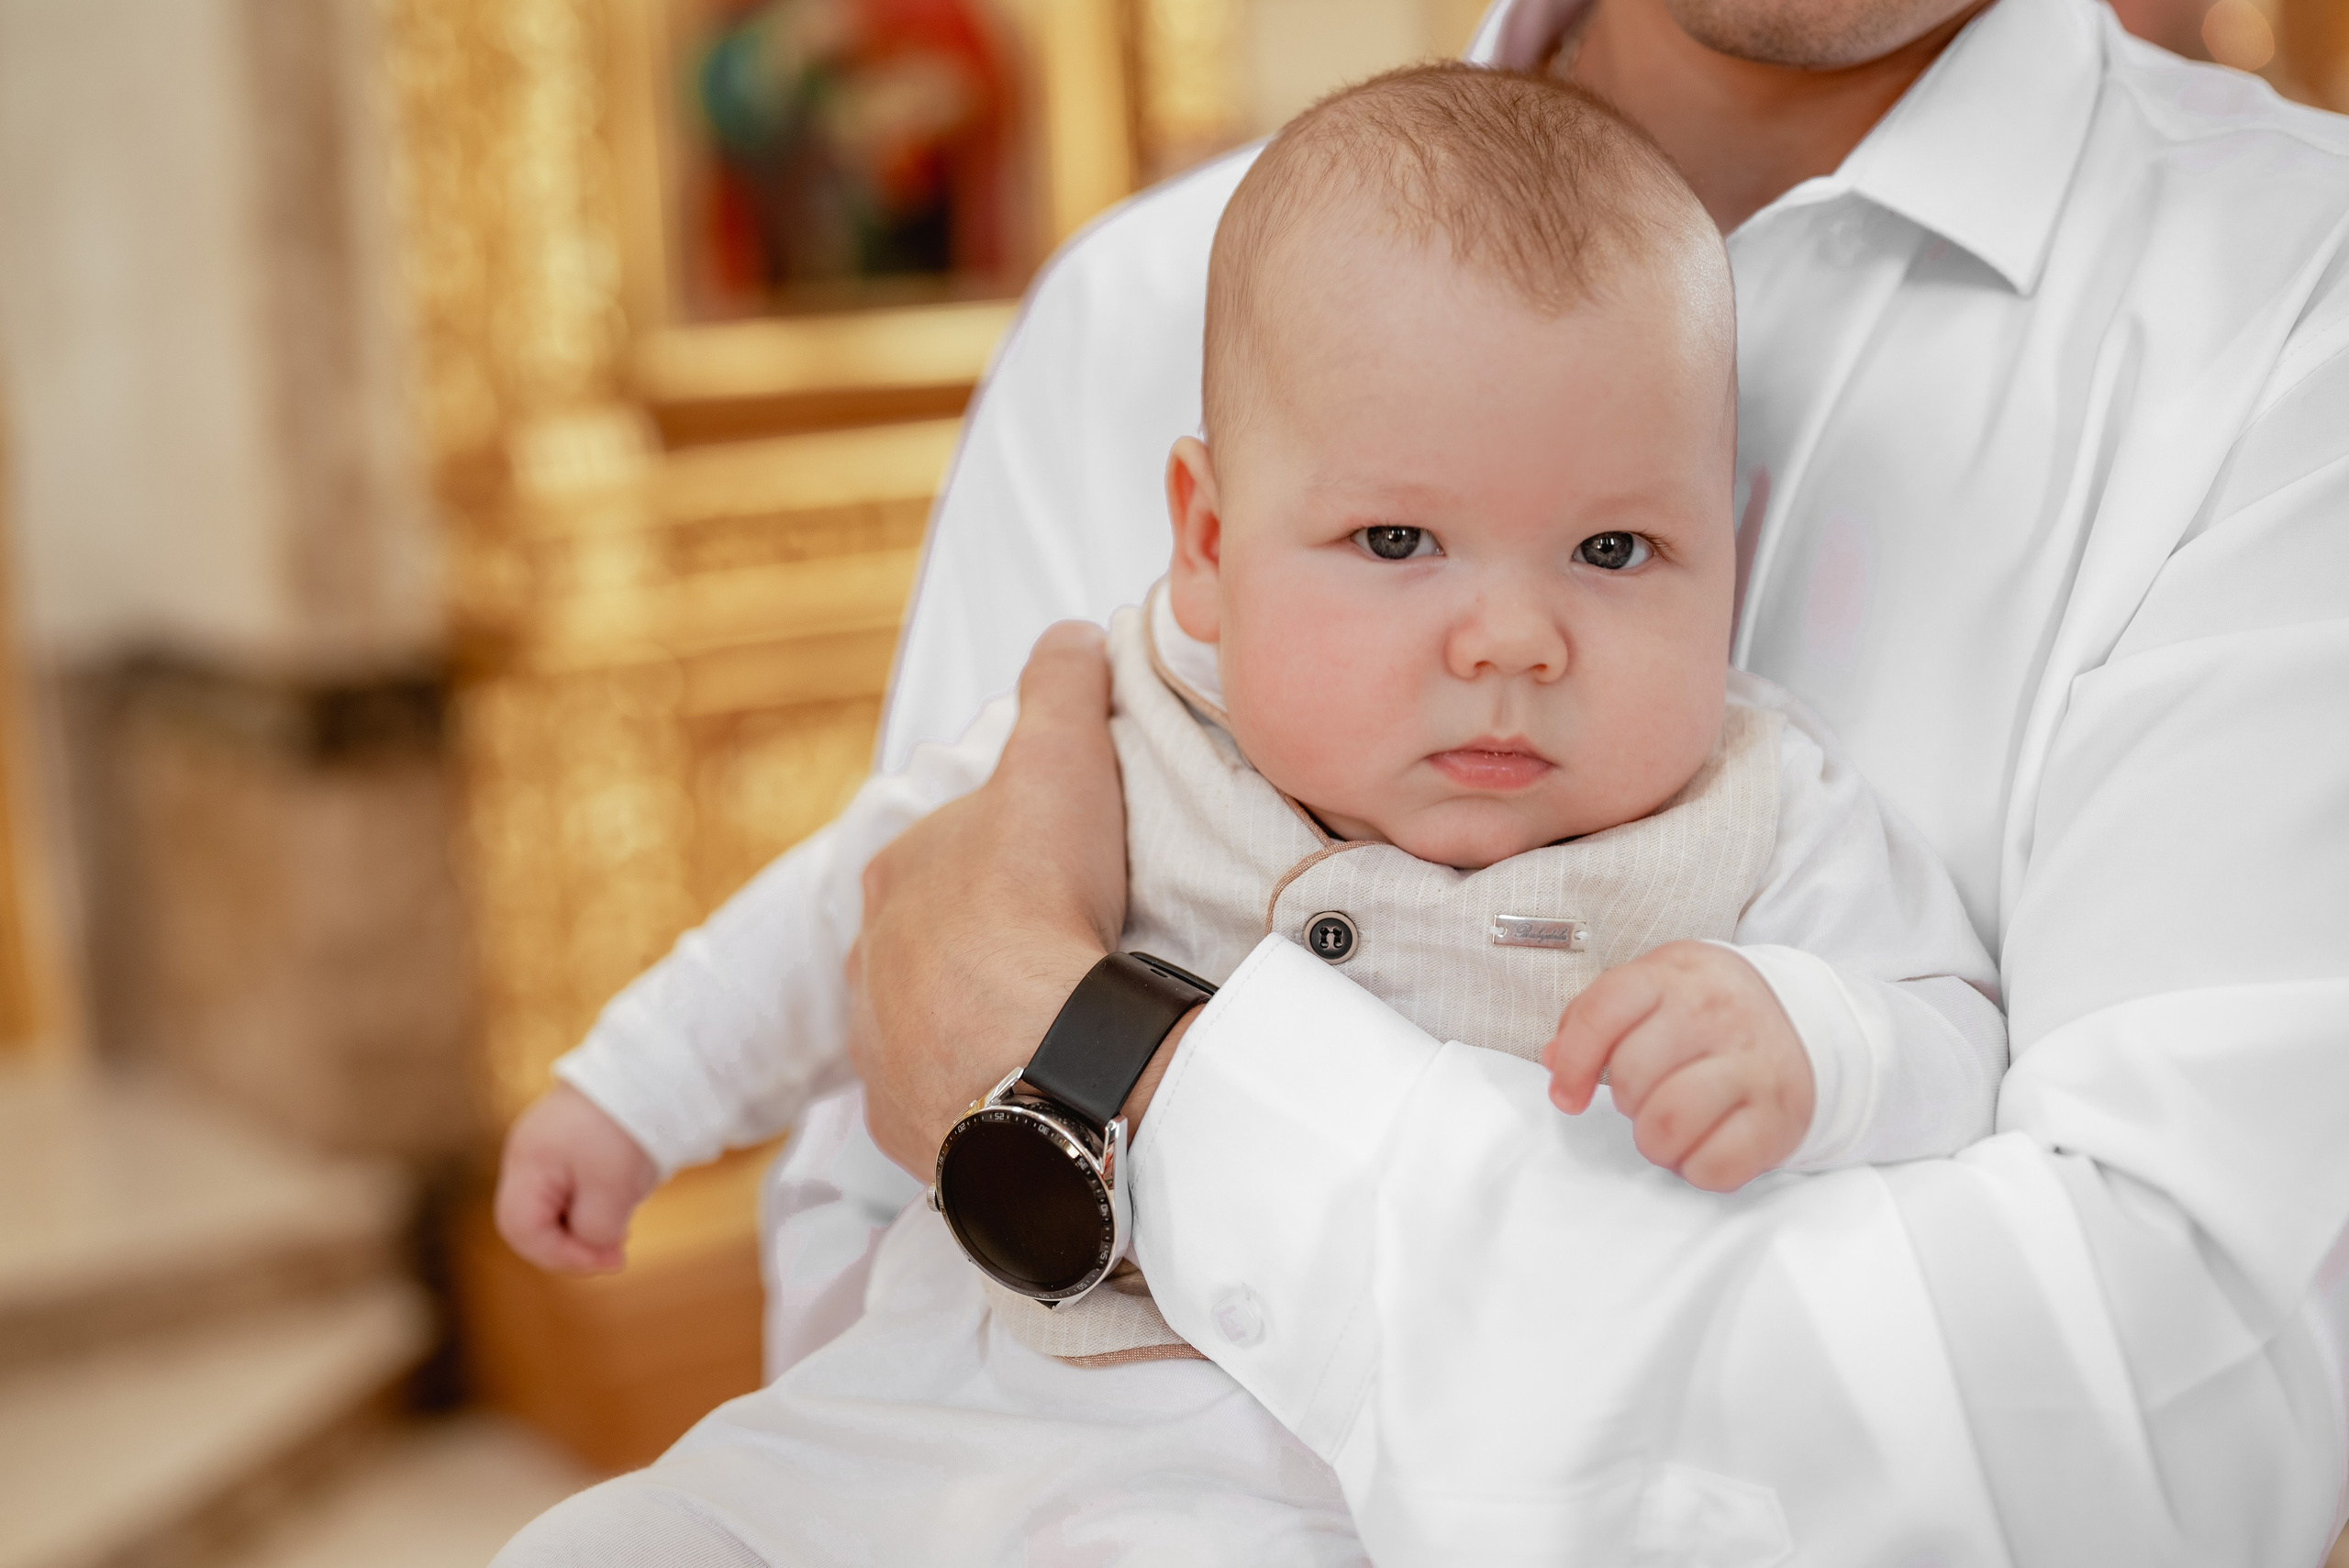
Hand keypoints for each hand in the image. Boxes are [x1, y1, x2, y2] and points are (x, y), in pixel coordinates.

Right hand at [493, 1082, 659, 1272]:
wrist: (656, 1070)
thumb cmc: (628, 1129)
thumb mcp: (612, 1192)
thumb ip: (593, 1230)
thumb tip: (595, 1245)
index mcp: (528, 1163)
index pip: (520, 1230)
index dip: (561, 1256)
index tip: (610, 1260)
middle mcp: (528, 1154)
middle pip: (533, 1221)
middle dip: (573, 1243)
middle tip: (618, 1250)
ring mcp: (549, 1147)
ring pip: (556, 1207)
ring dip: (588, 1223)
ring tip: (625, 1218)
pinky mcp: (573, 1143)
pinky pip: (573, 1187)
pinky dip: (596, 1202)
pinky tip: (625, 1195)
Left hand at [848, 622, 1129, 1169]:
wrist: (1041, 1057)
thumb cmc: (1041, 905)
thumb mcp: (1061, 762)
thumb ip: (1061, 687)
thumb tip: (1072, 635)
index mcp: (895, 876)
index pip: (948, 852)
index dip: (1008, 856)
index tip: (1062, 874)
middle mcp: (869, 966)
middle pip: (933, 943)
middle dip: (986, 947)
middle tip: (1065, 954)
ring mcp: (884, 1053)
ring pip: (932, 1027)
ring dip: (981, 1026)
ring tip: (1056, 1031)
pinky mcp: (912, 1127)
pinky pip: (949, 1105)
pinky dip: (987, 1095)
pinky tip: (1038, 1090)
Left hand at [1542, 941, 1813, 1192]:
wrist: (1803, 1019)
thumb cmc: (1706, 1011)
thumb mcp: (1652, 988)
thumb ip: (1595, 1017)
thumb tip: (1555, 1061)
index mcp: (1675, 975)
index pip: (1602, 1013)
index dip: (1572, 1063)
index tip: (1566, 1097)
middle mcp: (1717, 1013)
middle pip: (1631, 1077)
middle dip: (1625, 1102)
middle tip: (1646, 1098)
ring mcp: (1755, 1064)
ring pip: (1666, 1125)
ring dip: (1654, 1142)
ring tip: (1669, 1127)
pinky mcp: (1780, 1117)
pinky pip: (1714, 1167)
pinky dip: (1696, 1169)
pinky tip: (1704, 1144)